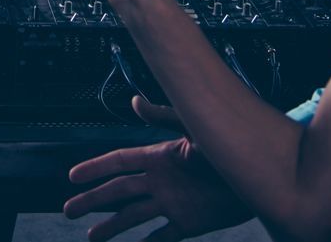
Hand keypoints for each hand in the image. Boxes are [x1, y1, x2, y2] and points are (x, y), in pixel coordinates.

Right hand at [65, 121, 250, 241]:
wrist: (262, 174)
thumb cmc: (229, 145)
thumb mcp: (195, 127)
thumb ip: (165, 116)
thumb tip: (136, 102)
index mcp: (159, 157)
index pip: (119, 163)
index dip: (94, 169)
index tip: (72, 177)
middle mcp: (160, 181)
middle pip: (118, 192)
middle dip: (93, 200)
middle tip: (68, 209)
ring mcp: (173, 203)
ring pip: (134, 216)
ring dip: (113, 226)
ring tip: (92, 238)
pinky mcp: (189, 222)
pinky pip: (164, 236)